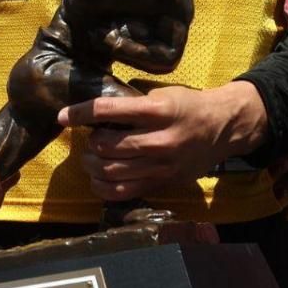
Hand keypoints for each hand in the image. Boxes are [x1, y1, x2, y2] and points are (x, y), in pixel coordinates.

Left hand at [66, 83, 265, 202]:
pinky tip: (98, 177)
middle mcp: (159, 140)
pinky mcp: (162, 182)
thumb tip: (95, 112)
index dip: (81, 113)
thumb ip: (133, 105)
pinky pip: (123, 192)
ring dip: (92, 164)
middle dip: (90, 142)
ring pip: (111, 171)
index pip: (109, 111)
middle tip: (89, 138)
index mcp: (159, 111)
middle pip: (106, 146)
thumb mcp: (164, 95)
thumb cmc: (189, 107)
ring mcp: (161, 166)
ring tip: (91, 157)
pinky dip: (102, 186)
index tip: (63, 116)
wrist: (224, 128)